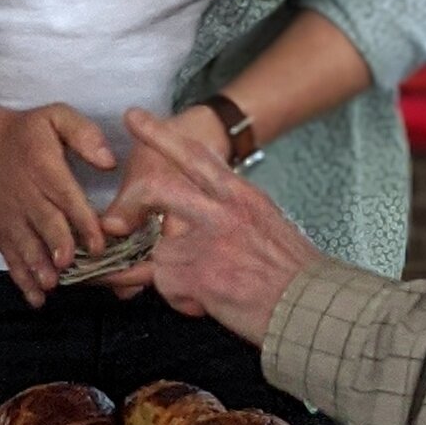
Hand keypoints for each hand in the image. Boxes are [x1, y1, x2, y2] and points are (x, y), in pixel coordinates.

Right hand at [0, 99, 117, 303]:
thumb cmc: (22, 133)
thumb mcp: (54, 116)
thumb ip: (84, 134)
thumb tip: (109, 162)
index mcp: (44, 168)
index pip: (66, 197)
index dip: (83, 221)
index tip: (98, 242)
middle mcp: (26, 196)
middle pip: (46, 224)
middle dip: (59, 246)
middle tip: (71, 264)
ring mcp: (11, 218)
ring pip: (26, 246)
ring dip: (38, 267)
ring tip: (51, 284)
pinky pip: (10, 259)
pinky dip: (22, 280)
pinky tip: (36, 299)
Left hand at [118, 106, 321, 344]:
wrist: (311, 305)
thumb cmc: (297, 275)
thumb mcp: (269, 226)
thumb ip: (233, 216)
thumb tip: (209, 226)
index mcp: (241, 196)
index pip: (193, 154)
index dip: (159, 134)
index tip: (133, 119)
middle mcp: (220, 212)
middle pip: (156, 189)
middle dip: (129, 204)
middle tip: (114, 221)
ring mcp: (205, 242)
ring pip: (159, 252)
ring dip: (172, 277)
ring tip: (202, 292)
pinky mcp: (194, 275)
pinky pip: (166, 286)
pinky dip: (182, 301)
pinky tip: (209, 305)